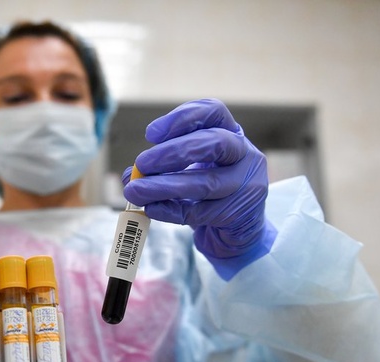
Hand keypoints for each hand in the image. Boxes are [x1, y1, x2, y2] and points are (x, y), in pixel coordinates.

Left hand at [123, 98, 276, 279]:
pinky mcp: (240, 214)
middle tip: (142, 163)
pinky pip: (200, 213)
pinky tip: (151, 209)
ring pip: (206, 183)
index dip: (183, 118)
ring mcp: (247, 185)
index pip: (214, 111)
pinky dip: (171, 211)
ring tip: (135, 191)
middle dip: (173, 152)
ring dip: (164, 186)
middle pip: (214, 142)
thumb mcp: (186, 173)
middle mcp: (244, 154)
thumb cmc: (208, 195)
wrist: (235, 232)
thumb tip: (132, 174)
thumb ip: (159, 169)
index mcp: (231, 133)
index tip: (151, 134)